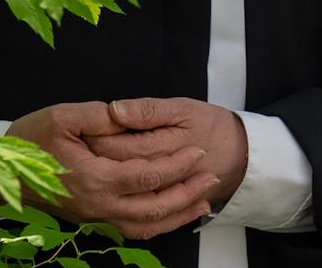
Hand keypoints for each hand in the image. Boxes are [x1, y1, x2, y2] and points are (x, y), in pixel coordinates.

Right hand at [4, 102, 218, 239]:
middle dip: (188, 191)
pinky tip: (174, 215)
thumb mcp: (60, 117)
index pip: (149, 176)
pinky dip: (160, 226)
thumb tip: (126, 114)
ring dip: (180, 213)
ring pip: (149, 225)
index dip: (178, 165)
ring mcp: (97, 217)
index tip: (198, 151)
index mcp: (95, 178)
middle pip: (157, 206)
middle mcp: (100, 204)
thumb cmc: (29, 142)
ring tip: (204, 200)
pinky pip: (134, 231)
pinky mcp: (94, 221)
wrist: (2, 172)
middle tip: (212, 174)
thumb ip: (97, 115)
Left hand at [86, 97, 248, 211]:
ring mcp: (166, 195)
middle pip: (122, 171)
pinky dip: (125, 199)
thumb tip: (114, 110)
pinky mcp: (168, 207)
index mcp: (167, 146)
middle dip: (98, 159)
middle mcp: (164, 176)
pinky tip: (113, 187)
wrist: (242, 155)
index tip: (80, 129)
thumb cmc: (211, 126)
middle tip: (80, 146)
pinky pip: (143, 212)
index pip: (121, 147)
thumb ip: (147, 110)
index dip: (97, 139)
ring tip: (94, 164)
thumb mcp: (183, 109)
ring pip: (130, 194)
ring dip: (109, 180)